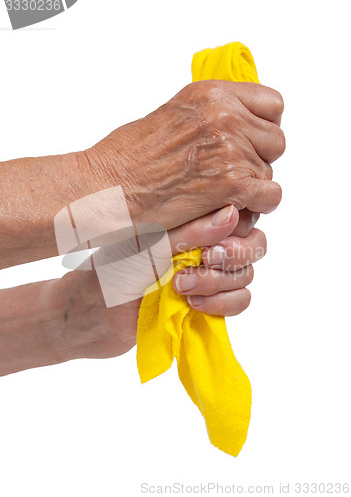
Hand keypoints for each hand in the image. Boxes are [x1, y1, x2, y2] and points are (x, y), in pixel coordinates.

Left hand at [50, 205, 265, 361]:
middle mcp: (207, 244)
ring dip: (220, 282)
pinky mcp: (210, 302)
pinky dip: (224, 304)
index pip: (240, 214)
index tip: (211, 243)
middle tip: (204, 261)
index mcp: (194, 221)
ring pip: (246, 274)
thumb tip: (234, 213)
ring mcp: (210, 274)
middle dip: (233, 256)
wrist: (96, 315)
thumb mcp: (151, 246)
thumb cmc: (115, 270)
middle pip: (253, 244)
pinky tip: (194, 305)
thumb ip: (192, 232)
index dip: (238, 228)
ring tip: (183, 288)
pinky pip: (240, 300)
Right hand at [82, 80, 284, 229]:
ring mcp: (229, 149)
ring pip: (269, 172)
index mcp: (211, 94)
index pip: (272, 105)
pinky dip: (256, 206)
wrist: (107, 187)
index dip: (263, 128)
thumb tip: (234, 126)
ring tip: (223, 195)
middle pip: (275, 140)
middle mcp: (225, 116)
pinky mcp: (230, 184)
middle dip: (258, 159)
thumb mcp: (172, 116)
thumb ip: (209, 117)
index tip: (252, 142)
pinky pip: (270, 196)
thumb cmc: (126, 159)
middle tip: (234, 173)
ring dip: (252, 186)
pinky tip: (233, 207)